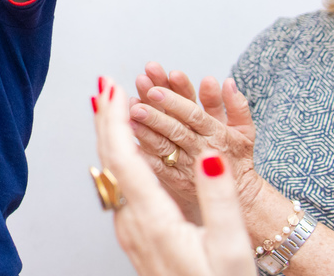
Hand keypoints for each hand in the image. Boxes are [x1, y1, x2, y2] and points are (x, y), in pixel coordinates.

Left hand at [94, 77, 252, 275]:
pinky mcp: (135, 239)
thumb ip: (218, 200)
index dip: (115, 120)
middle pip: (109, 161)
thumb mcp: (230, 248)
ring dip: (110, 138)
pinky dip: (118, 159)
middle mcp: (132, 224)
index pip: (124, 158)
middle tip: (104, 85)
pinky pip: (118, 188)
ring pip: (110, 174)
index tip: (112, 88)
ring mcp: (130, 233)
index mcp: (152, 220)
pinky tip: (124, 153)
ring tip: (111, 109)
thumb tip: (210, 155)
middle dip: (105, 120)